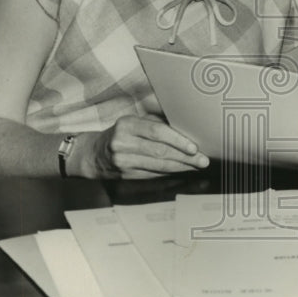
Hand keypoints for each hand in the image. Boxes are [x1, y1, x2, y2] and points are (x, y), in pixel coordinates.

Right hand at [78, 115, 209, 178]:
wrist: (94, 154)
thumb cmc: (122, 133)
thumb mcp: (134, 121)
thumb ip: (155, 121)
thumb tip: (185, 125)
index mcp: (127, 124)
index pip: (156, 132)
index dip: (177, 140)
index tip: (194, 147)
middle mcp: (123, 142)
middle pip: (160, 151)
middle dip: (185, 157)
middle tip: (203, 159)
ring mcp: (123, 161)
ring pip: (158, 165)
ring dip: (181, 166)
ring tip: (197, 166)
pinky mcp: (125, 175)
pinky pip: (153, 174)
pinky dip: (170, 172)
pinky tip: (182, 170)